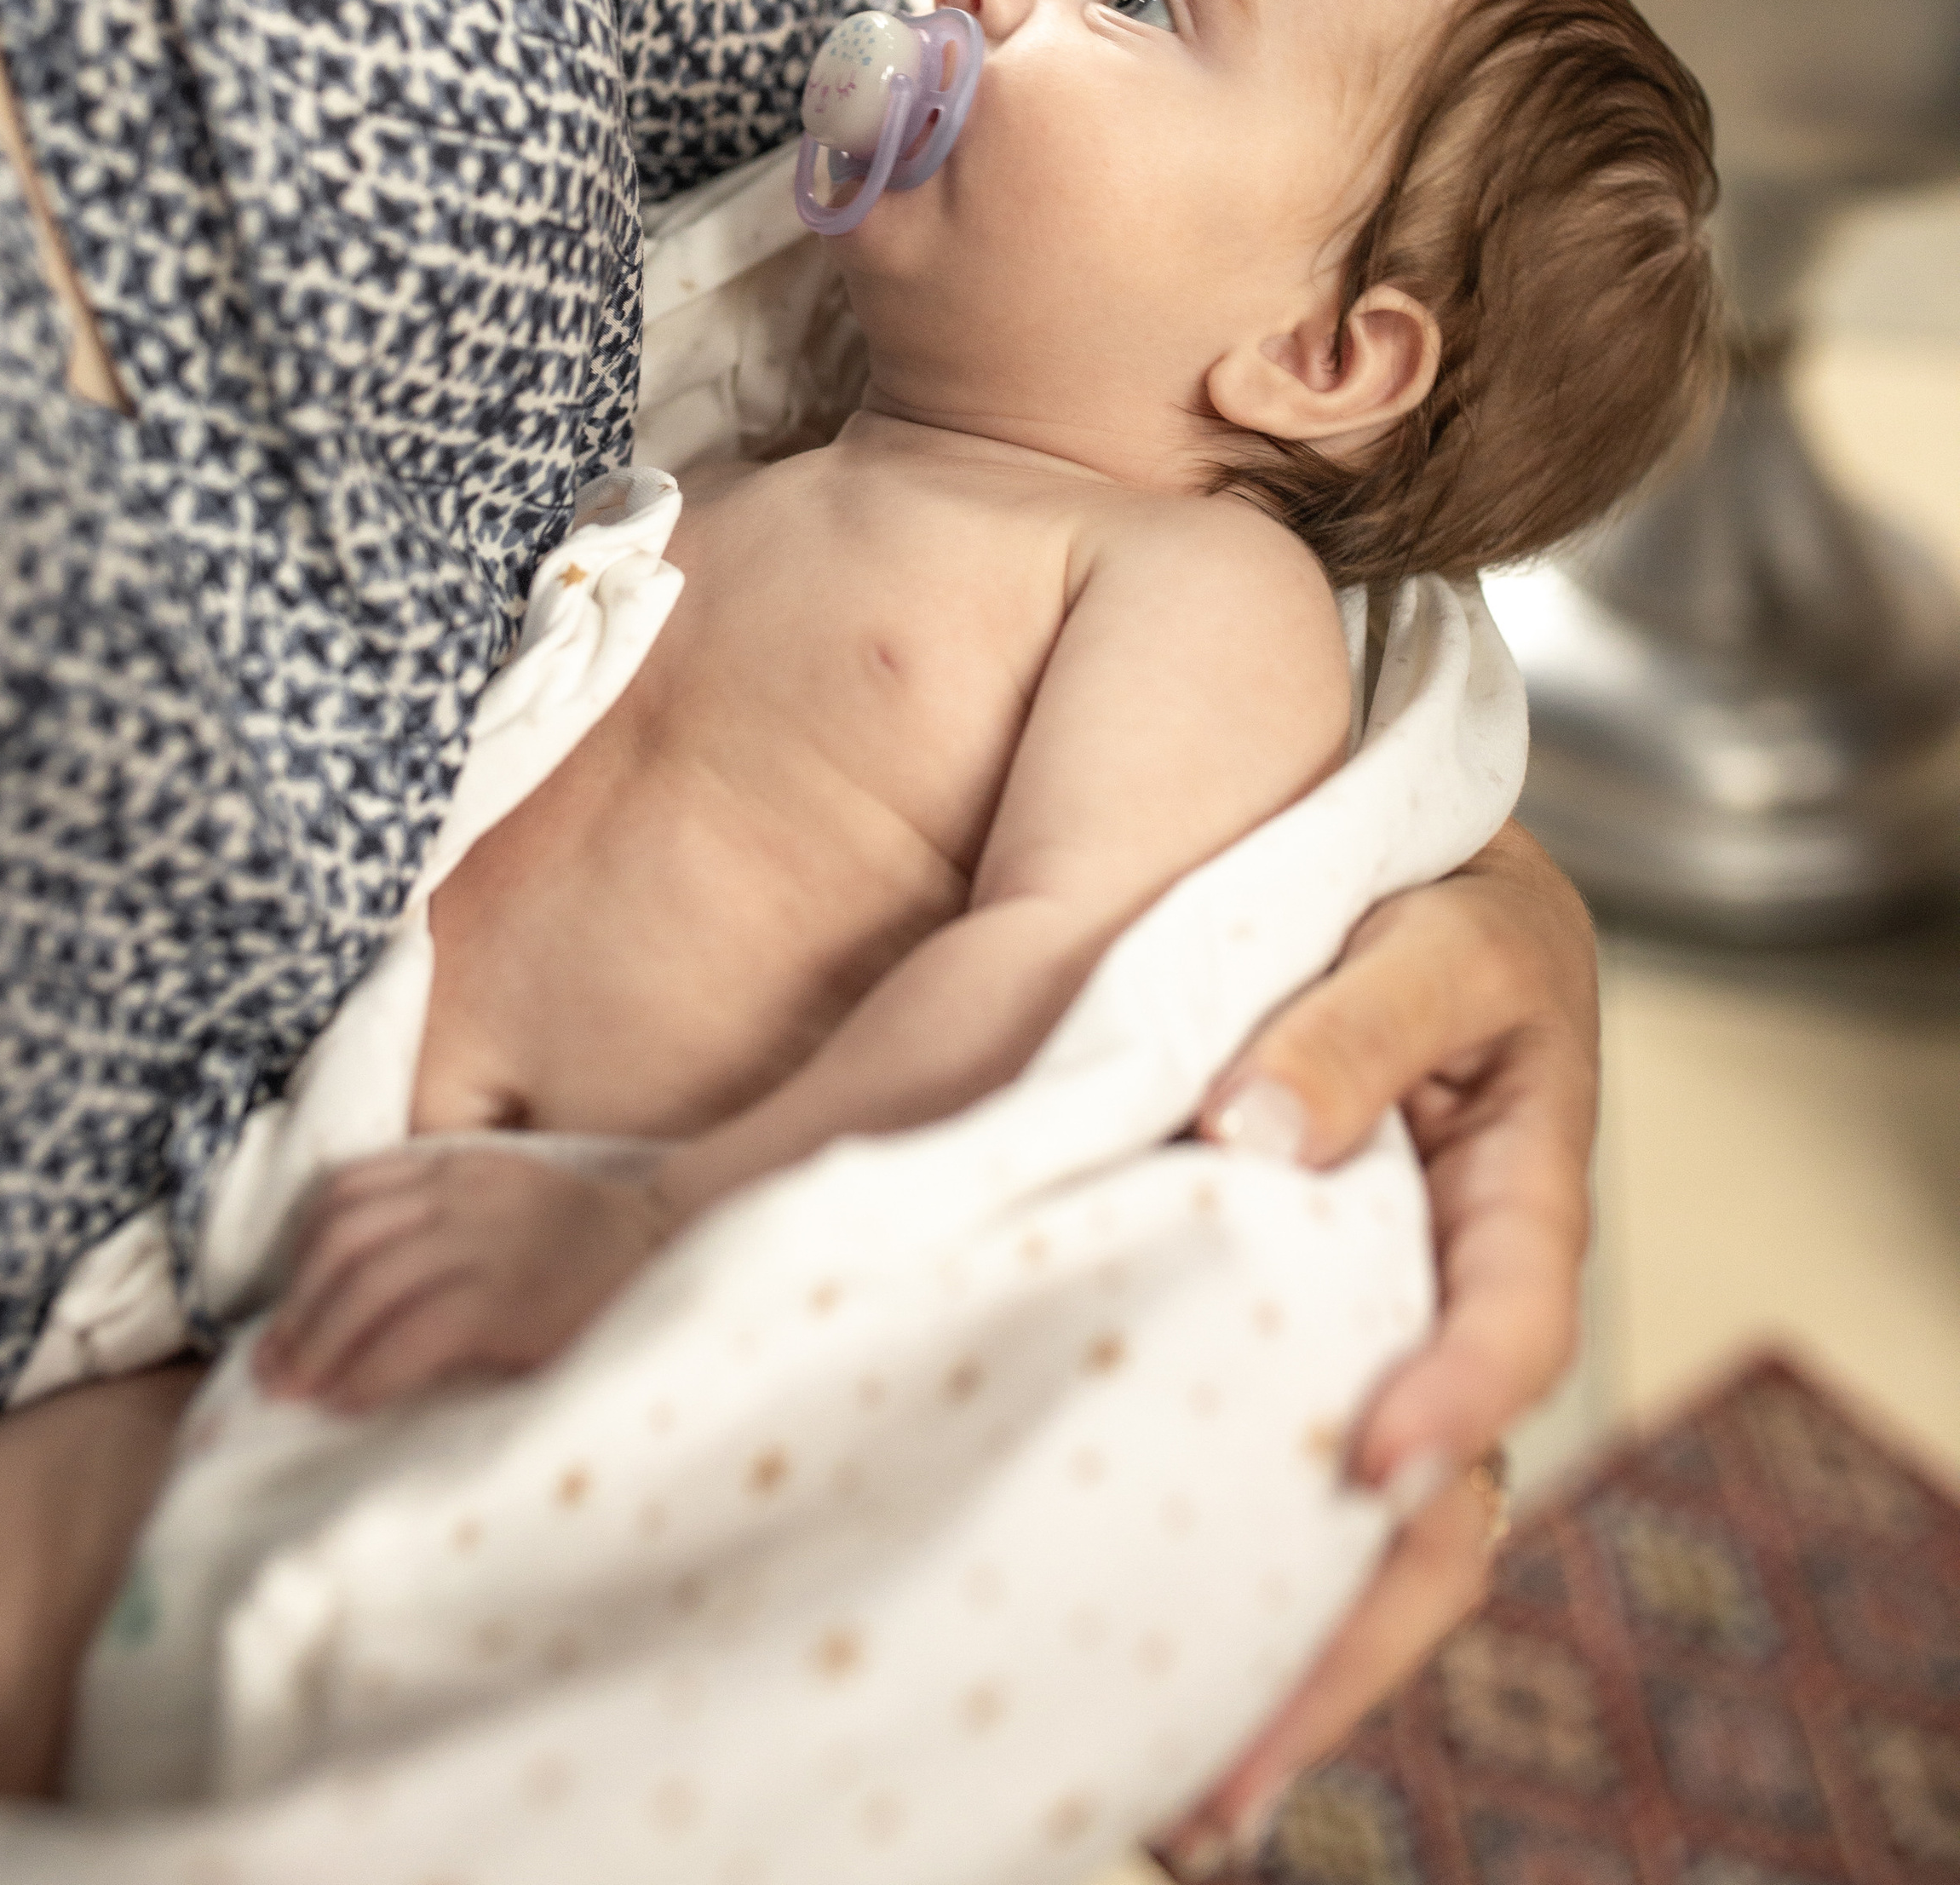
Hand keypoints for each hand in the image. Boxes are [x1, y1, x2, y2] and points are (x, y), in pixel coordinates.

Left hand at [254, 1144, 671, 1412]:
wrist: (683, 1256)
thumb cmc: (592, 1257)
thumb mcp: (512, 1209)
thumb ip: (447, 1225)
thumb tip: (357, 1294)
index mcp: (462, 1168)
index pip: (348, 1189)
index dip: (300, 1252)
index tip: (287, 1309)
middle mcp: (466, 1196)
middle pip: (343, 1240)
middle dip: (296, 1310)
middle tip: (272, 1369)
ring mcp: (489, 1244)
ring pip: (366, 1285)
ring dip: (319, 1347)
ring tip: (299, 1393)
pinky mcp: (509, 1299)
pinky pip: (412, 1334)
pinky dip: (368, 1371)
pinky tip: (353, 1401)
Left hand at [1156, 821, 1597, 1871]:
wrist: (1397, 882)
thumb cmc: (1424, 897)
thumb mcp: (1423, 933)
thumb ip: (1350, 1024)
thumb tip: (1254, 1134)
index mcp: (1519, 1196)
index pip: (1510, 1323)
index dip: (1449, 1401)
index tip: (1365, 1467)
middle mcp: (1458, 1298)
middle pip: (1442, 1504)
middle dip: (1353, 1640)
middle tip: (1235, 1767)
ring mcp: (1385, 1343)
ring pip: (1375, 1543)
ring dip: (1293, 1666)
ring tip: (1188, 1799)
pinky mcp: (1304, 1360)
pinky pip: (1295, 1496)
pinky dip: (1245, 1590)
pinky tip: (1155, 1684)